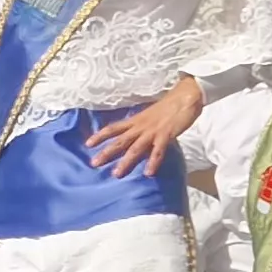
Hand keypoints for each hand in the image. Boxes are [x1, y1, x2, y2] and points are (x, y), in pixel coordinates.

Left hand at [86, 76, 203, 178]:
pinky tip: (148, 173)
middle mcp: (140, 127)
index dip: (100, 135)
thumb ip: (140, 126)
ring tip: (116, 174)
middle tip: (93, 163)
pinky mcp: (166, 136)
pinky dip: (153, 162)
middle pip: (120, 141)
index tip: (87, 144)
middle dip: (106, 152)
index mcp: (135, 121)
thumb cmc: (168, 107)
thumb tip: (132, 136)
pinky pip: (158, 151)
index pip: (113, 128)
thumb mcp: (148, 116)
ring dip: (125, 162)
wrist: (184, 98)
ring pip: (135, 148)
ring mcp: (152, 132)